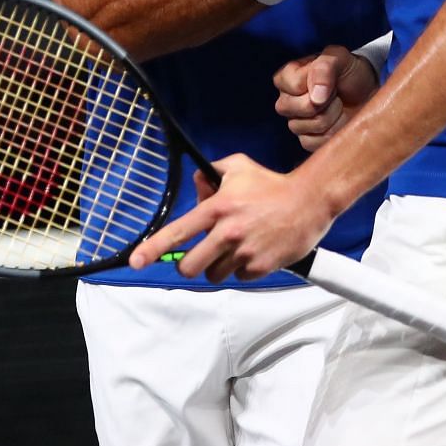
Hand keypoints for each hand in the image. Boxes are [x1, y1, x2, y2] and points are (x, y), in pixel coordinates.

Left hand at [128, 154, 334, 282]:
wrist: (309, 201)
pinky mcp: (260, 267)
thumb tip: (196, 185)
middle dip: (190, 263)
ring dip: (218, 266)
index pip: (178, 232)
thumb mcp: (238, 167)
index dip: (153, 248)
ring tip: (235, 247)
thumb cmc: (271, 184)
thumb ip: (211, 173)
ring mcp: (244, 252)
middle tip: (200, 254)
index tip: (136, 261)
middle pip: (190, 266)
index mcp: (217, 208)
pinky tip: (255, 250)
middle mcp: (227, 232)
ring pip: (214, 274)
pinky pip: (239, 277)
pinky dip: (242, 269)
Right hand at [274, 45, 380, 150]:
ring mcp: (295, 123)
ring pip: (310, 126)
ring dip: (333, 115)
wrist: (366, 92)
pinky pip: (315, 142)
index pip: (294, 85)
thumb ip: (324, 68)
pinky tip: (338, 120)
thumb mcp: (339, 58)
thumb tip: (315, 98)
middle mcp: (286, 101)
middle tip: (335, 93)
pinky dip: (333, 131)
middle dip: (326, 101)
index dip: (318, 83)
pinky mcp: (307, 140)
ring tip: (338, 105)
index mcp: (287, 77)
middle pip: (300, 108)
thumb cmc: (350, 72)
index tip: (331, 78)